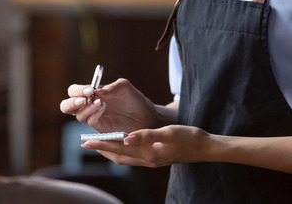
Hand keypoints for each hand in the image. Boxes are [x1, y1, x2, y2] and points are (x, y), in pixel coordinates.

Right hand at [59, 78, 162, 131]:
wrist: (147, 117)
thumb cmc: (134, 100)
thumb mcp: (124, 87)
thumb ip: (111, 87)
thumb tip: (96, 91)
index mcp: (91, 93)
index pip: (74, 91)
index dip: (77, 90)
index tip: (89, 90)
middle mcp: (89, 105)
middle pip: (67, 106)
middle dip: (71, 103)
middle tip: (83, 100)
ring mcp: (94, 118)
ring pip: (78, 115)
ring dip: (86, 108)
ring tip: (101, 103)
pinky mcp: (100, 128)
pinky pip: (90, 122)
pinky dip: (94, 115)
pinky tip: (104, 108)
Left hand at [81, 125, 212, 167]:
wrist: (205, 148)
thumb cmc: (189, 138)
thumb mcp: (168, 133)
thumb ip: (147, 135)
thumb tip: (126, 137)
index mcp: (148, 154)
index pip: (119, 150)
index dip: (102, 145)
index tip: (86, 141)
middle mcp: (148, 160)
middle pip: (118, 157)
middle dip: (102, 149)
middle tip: (86, 142)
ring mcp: (152, 159)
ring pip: (125, 157)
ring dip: (111, 150)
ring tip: (99, 142)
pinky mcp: (155, 156)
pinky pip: (133, 155)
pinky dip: (122, 149)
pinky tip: (121, 141)